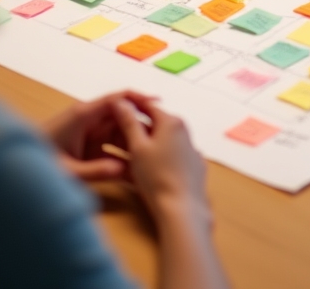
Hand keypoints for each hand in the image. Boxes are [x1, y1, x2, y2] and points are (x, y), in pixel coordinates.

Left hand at [44, 91, 156, 180]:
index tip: (158, 105)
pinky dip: (122, 159)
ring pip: (119, 136)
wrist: (13, 173)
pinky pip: (110, 150)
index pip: (117, 99)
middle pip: (122, 118)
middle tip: (162, 140)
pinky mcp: (87, 149)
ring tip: (153, 159)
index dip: (138, 99)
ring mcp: (88, 135)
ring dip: (133, 146)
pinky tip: (135, 173)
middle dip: (141, 128)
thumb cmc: (36, 165)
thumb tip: (123, 170)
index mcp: (83, 116)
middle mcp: (89, 121)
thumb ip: (95, 171)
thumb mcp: (67, 171)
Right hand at [112, 98, 209, 221]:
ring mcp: (191, 149)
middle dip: (138, 129)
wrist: (182, 209)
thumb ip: (129, 122)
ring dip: (149, 145)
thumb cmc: (156, 176)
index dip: (131, 108)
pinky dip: (161, 158)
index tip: (115, 112)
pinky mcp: (194, 166)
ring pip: (165, 141)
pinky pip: (173, 156)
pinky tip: (151, 171)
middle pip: (157, 124)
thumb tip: (120, 101)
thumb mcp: (137, 148)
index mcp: (171, 122)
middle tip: (118, 138)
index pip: (148, 106)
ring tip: (131, 157)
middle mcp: (184, 131)